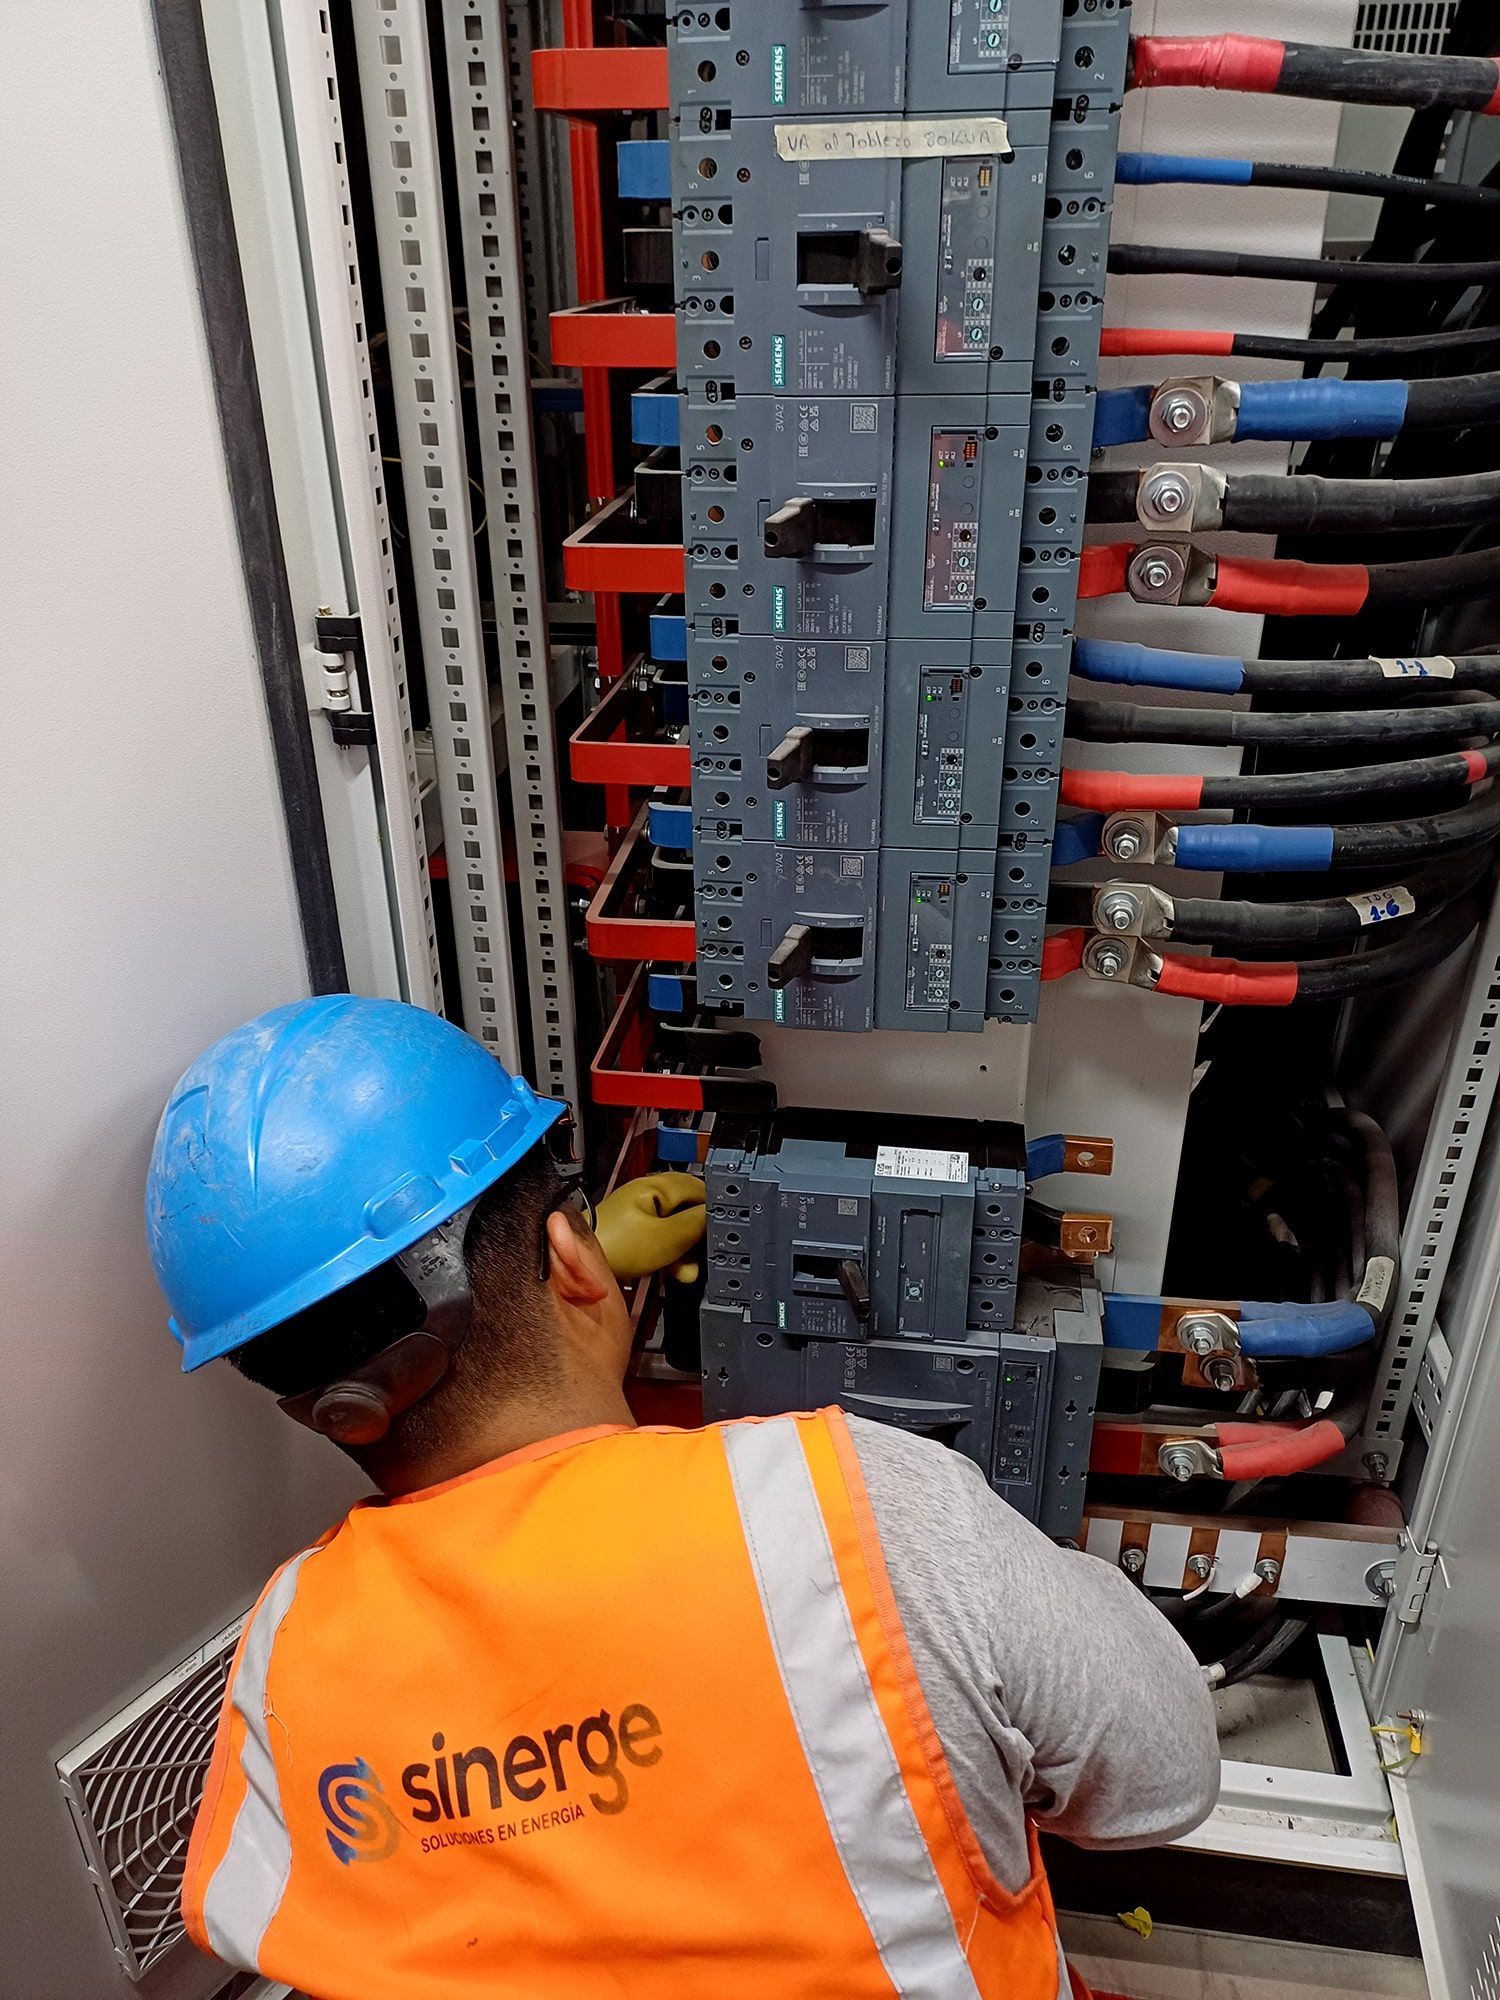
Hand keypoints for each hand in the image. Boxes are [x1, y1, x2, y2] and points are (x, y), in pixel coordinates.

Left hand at [592, 1172, 707, 1282]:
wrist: (581, 1266)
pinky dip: (670, 1254)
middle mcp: (648, 1195)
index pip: (700, 1188)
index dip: (715, 1209)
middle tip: (704, 1253)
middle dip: (699, 1234)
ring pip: (676, 1227)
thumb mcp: (668, 1237)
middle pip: (688, 1209)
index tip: (723, 1231)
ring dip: (685, 1249)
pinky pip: (661, 1239)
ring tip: (687, 1268)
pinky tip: (674, 1270)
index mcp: (657, 1186)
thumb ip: (697, 1224)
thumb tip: (718, 1217)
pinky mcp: (633, 1232)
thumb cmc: (615, 1246)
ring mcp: (640, 1214)